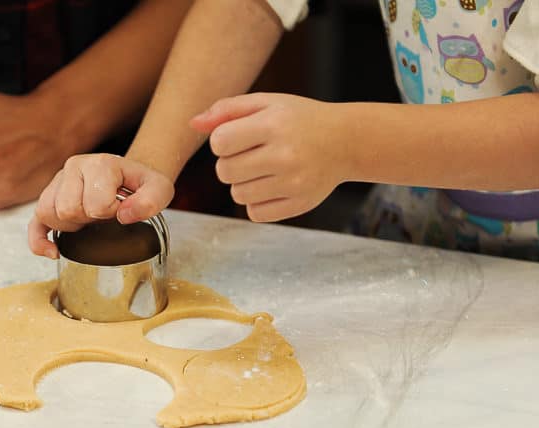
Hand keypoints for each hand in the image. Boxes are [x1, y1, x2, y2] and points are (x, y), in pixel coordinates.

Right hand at [27, 154, 174, 258]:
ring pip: (47, 213)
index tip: (121, 209)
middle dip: (88, 221)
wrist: (129, 176)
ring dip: (69, 227)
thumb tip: (124, 216)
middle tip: (104, 216)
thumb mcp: (159, 189)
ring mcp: (58, 181)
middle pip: (67, 209)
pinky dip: (39, 241)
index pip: (95, 203)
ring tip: (88, 222)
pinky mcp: (48, 196)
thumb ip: (152, 200)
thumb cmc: (141, 185)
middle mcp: (74, 167)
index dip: (110, 214)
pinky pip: (34, 223)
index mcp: (100, 164)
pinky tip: (53, 253)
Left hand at [191, 93, 349, 221]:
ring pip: (237, 195)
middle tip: (252, 154)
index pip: (219, 143)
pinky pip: (254, 213)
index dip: (222, 141)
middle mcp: (285, 155)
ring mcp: (293, 183)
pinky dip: (257, 202)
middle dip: (230, 164)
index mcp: (274, 125)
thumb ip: (227, 110)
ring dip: (243, 184)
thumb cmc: (299, 120)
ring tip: (264, 169)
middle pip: (224, 172)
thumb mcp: (266, 103)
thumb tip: (192, 124)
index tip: (239, 137)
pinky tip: (273, 185)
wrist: (346, 141)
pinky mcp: (299, 204)